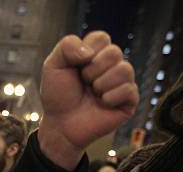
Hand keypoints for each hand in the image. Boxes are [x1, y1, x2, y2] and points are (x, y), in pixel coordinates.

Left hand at [39, 31, 138, 169]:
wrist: (61, 124)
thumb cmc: (58, 96)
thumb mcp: (53, 66)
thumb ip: (66, 46)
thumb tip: (89, 52)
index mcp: (95, 54)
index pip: (101, 37)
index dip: (87, 51)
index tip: (75, 66)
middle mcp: (111, 66)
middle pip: (114, 52)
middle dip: (92, 69)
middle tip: (83, 82)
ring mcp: (122, 83)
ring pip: (125, 69)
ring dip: (101, 83)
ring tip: (92, 94)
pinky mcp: (129, 101)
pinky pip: (129, 90)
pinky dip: (111, 97)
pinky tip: (102, 103)